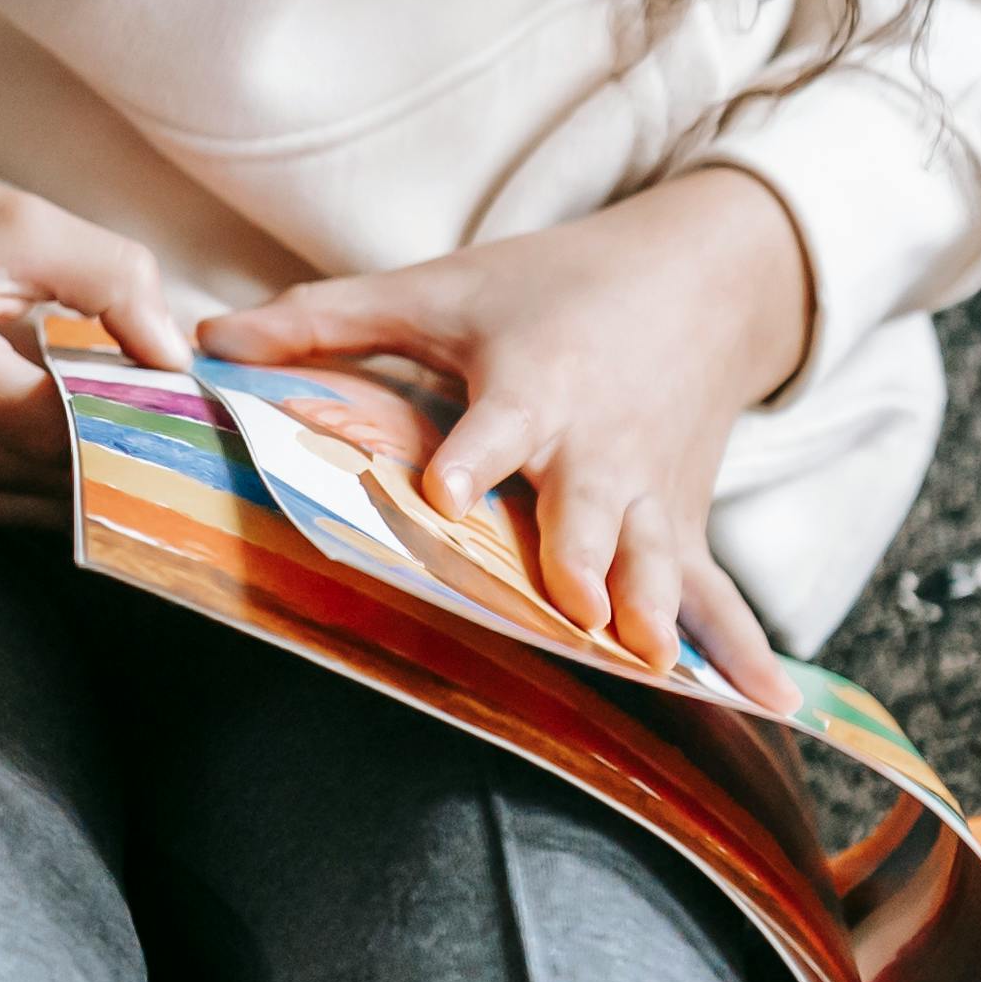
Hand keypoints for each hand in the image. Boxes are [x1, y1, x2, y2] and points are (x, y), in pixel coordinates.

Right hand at [0, 133, 199, 527]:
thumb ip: (106, 278)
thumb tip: (182, 356)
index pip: (68, 429)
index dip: (149, 421)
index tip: (217, 407)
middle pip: (56, 482)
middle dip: (136, 455)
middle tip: (209, 425)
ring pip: (32, 508)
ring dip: (96, 474)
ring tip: (157, 428)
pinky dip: (45, 476)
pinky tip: (85, 435)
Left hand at [200, 168, 814, 708]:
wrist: (701, 278)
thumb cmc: (548, 286)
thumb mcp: (438, 289)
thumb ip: (323, 321)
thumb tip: (207, 337)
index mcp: (531, 385)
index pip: (497, 428)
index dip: (471, 460)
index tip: (448, 495)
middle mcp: (597, 447)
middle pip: (587, 511)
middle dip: (578, 558)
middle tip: (571, 608)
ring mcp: (651, 492)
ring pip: (656, 560)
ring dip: (656, 610)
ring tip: (653, 662)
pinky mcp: (687, 521)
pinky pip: (718, 592)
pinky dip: (744, 647)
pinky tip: (773, 703)